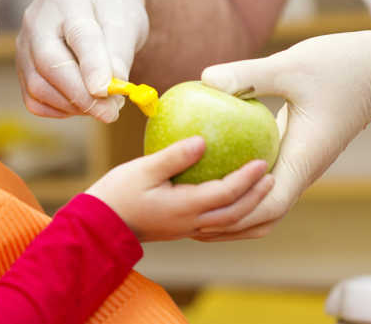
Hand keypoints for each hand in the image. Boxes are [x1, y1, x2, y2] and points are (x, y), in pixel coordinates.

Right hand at [16, 0, 148, 122]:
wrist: (97, 3)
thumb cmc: (114, 9)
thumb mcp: (127, 22)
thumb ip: (119, 56)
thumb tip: (108, 94)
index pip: (78, 34)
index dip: (92, 65)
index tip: (105, 91)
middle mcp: (35, 19)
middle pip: (49, 63)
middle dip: (80, 94)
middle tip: (110, 113)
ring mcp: (24, 45)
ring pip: (38, 86)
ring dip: (73, 104)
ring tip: (104, 105)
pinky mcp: (22, 68)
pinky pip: (34, 99)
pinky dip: (60, 109)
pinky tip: (83, 104)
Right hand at [86, 136, 274, 242]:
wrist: (98, 226)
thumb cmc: (116, 195)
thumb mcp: (142, 170)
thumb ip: (174, 156)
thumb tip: (202, 140)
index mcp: (184, 208)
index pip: (225, 193)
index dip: (247, 179)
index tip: (262, 161)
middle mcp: (191, 223)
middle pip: (235, 214)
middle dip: (257, 197)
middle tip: (272, 175)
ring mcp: (186, 229)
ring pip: (228, 224)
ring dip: (248, 207)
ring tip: (260, 189)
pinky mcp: (180, 229)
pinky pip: (216, 225)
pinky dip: (232, 214)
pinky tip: (232, 199)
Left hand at [195, 29, 370, 241]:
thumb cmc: (343, 65)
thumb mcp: (294, 65)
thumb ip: (251, 74)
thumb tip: (206, 79)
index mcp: (303, 160)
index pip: (267, 206)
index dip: (232, 217)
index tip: (197, 215)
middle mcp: (301, 170)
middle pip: (261, 216)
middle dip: (224, 224)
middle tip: (182, 220)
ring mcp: (299, 163)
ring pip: (263, 201)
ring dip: (231, 209)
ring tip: (191, 203)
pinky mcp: (294, 152)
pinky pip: (263, 177)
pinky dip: (237, 181)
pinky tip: (208, 166)